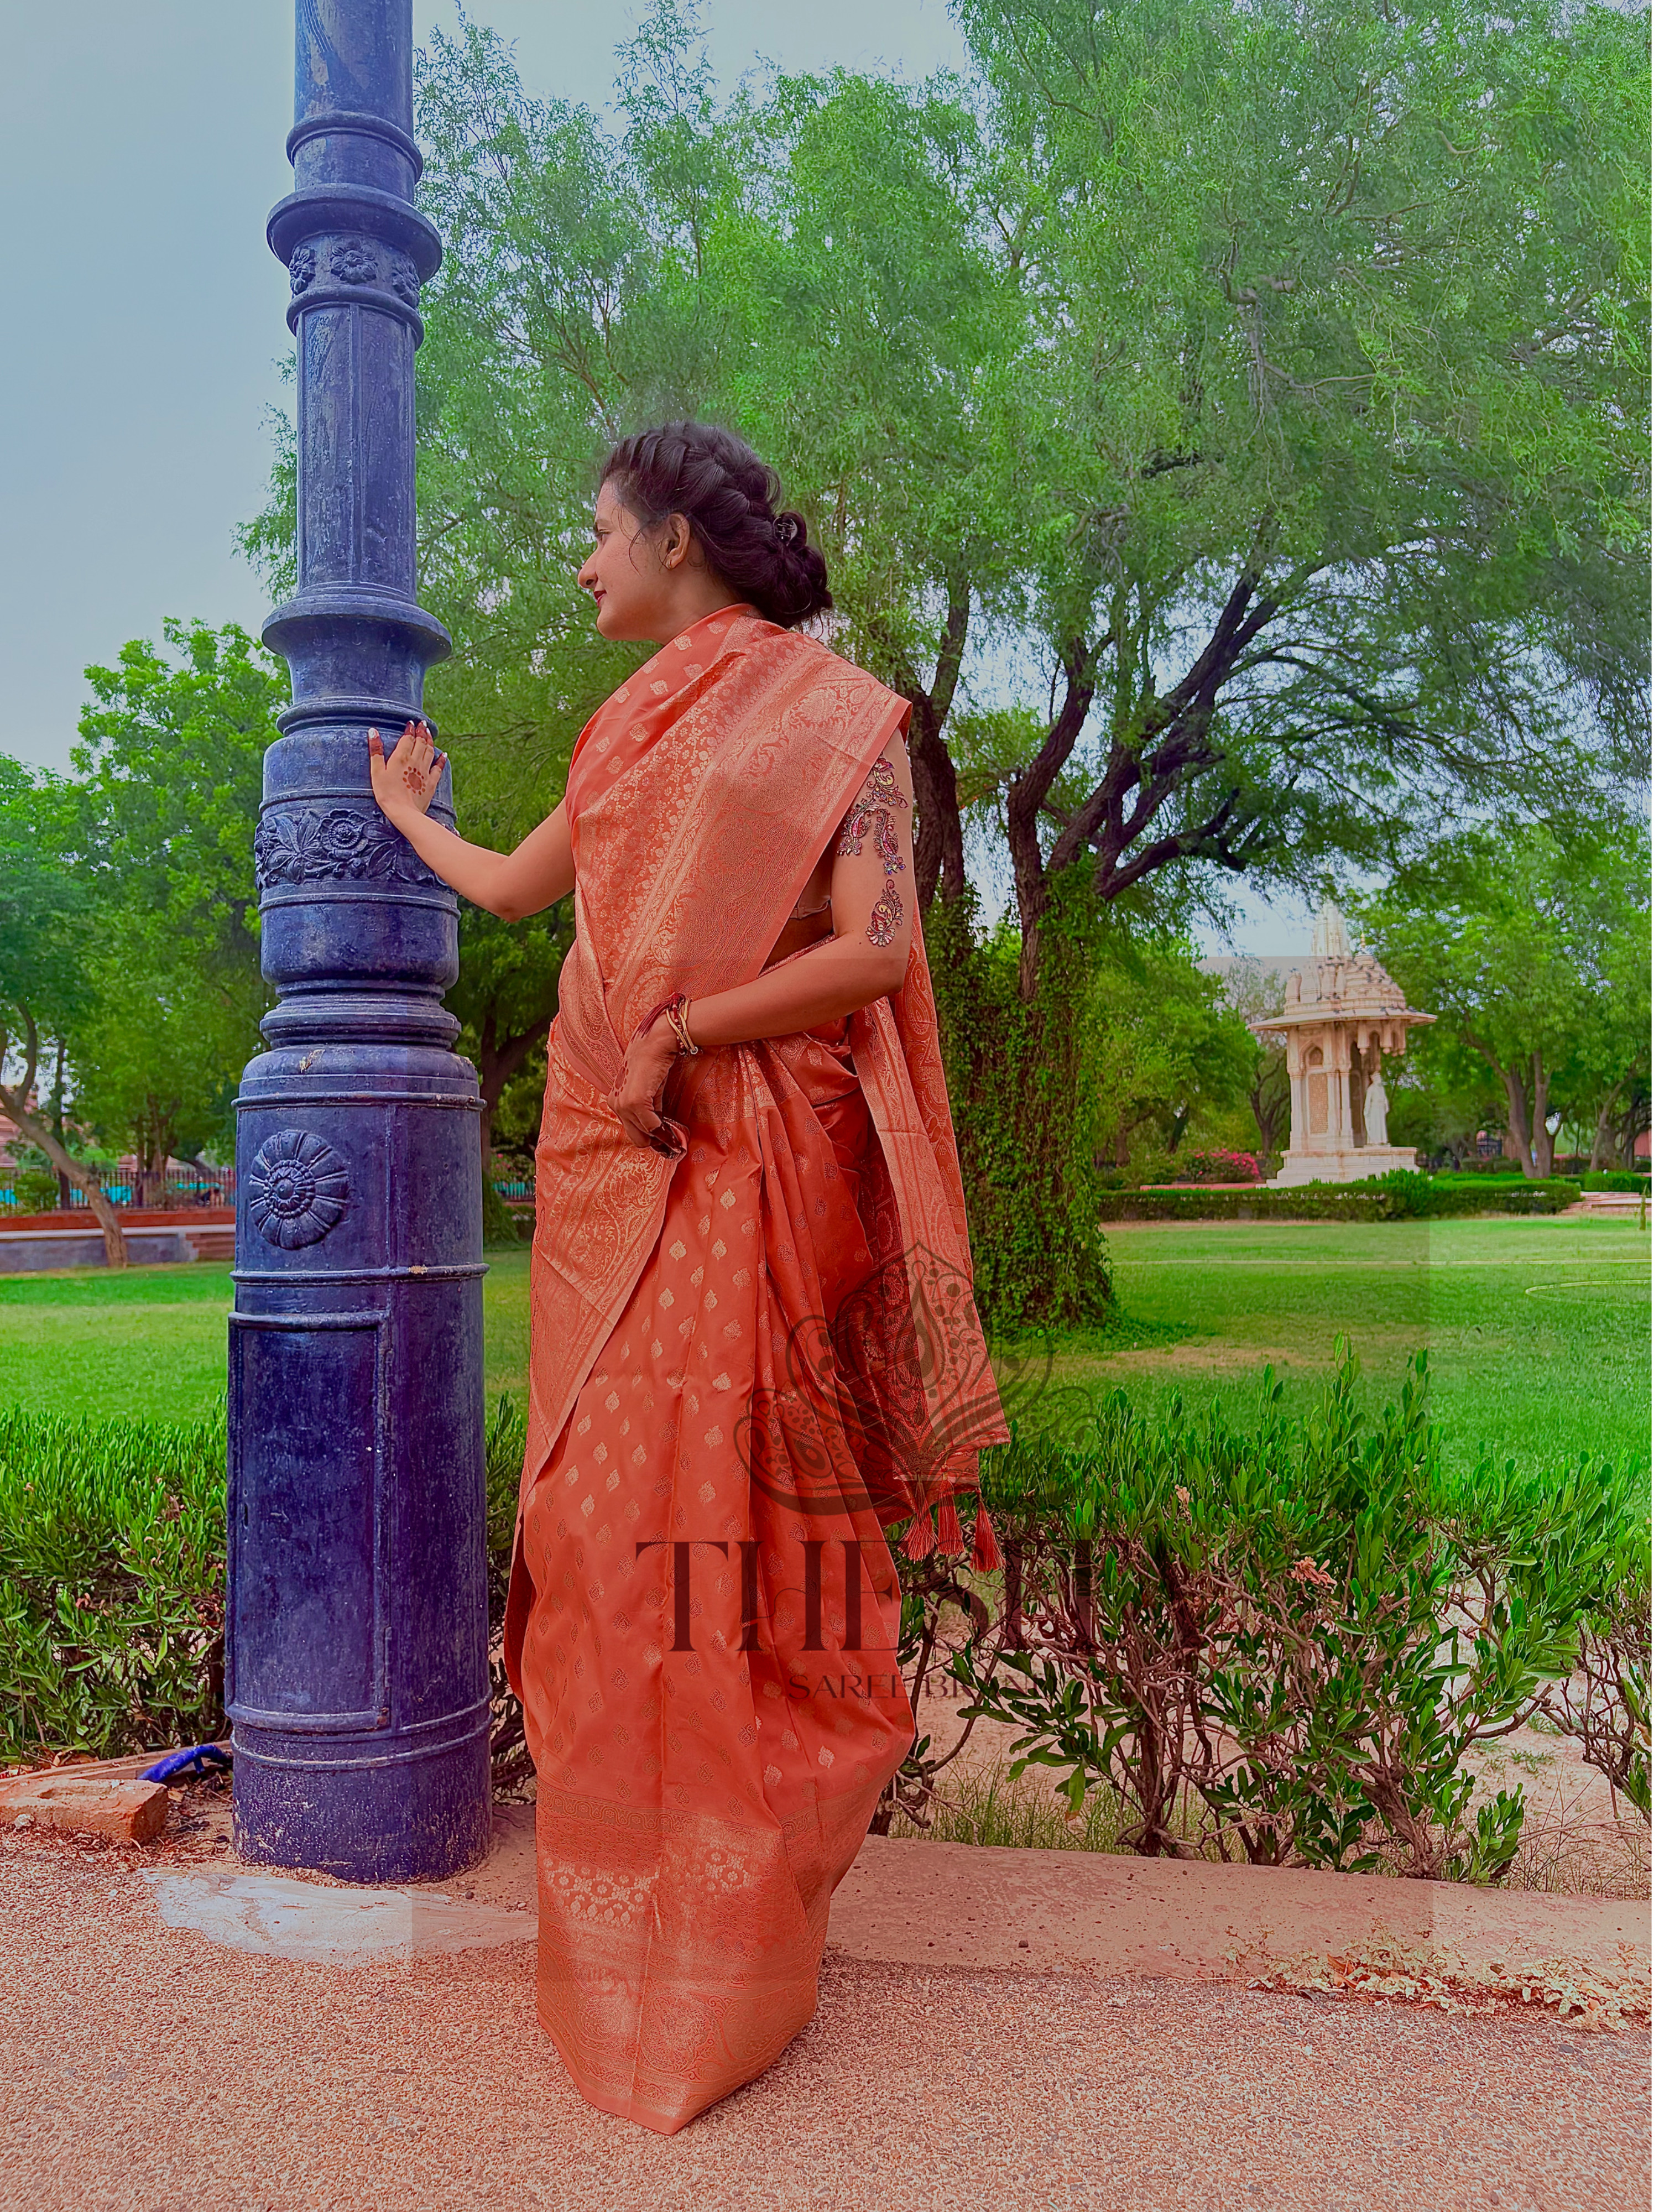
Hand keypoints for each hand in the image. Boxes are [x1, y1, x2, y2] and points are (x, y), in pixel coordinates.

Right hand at [368, 719, 444, 824]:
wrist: (403, 811)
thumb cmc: (387, 793)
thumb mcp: (376, 771)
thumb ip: (375, 751)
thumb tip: (373, 731)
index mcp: (401, 757)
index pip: (408, 738)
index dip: (410, 729)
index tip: (411, 723)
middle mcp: (415, 761)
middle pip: (420, 742)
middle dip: (421, 731)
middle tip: (423, 724)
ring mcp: (424, 772)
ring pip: (430, 752)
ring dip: (430, 741)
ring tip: (429, 733)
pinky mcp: (430, 783)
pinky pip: (438, 768)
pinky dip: (441, 760)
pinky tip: (443, 755)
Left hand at [606, 1016, 681, 1147]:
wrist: (655, 1043)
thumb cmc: (653, 1063)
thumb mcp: (648, 1091)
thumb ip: (649, 1112)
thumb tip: (661, 1133)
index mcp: (615, 1101)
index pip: (631, 1131)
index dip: (649, 1137)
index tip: (665, 1139)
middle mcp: (615, 1104)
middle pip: (637, 1139)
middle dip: (655, 1141)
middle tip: (671, 1139)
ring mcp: (623, 1104)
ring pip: (645, 1135)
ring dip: (661, 1135)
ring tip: (674, 1133)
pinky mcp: (635, 1102)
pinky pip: (652, 1126)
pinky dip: (664, 1130)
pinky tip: (672, 1128)